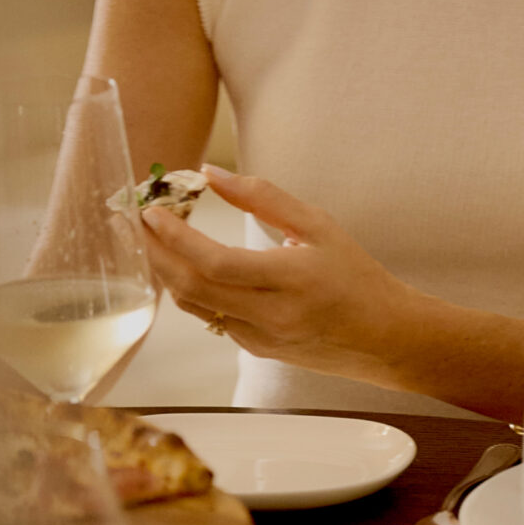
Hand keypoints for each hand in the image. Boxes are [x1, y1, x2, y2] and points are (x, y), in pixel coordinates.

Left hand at [142, 166, 418, 386]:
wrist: (385, 337)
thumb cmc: (356, 276)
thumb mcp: (318, 225)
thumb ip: (263, 197)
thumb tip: (210, 173)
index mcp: (291, 279)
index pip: (216, 262)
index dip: (176, 238)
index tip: (153, 212)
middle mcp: (272, 315)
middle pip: (192, 287)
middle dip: (156, 252)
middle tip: (138, 221)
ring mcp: (260, 339)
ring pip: (193, 307)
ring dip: (167, 271)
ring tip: (154, 239)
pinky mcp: (256, 351)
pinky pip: (211, 318)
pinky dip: (191, 290)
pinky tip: (185, 265)